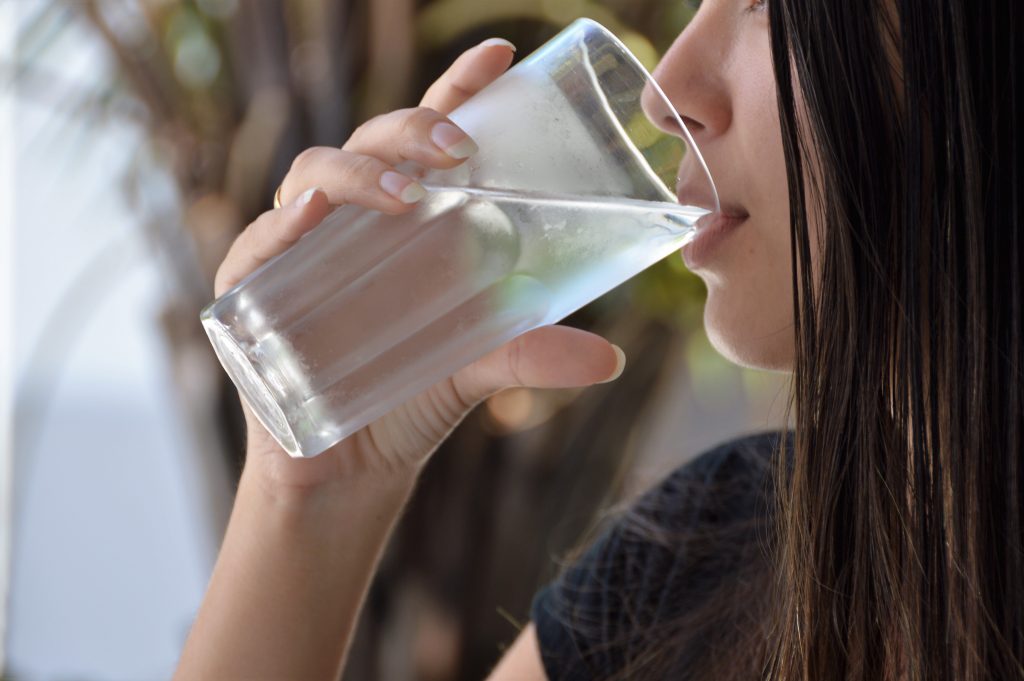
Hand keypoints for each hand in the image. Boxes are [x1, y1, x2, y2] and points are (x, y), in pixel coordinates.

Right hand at [213, 38, 625, 493]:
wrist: (351, 470)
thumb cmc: (410, 399)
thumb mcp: (479, 368)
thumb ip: (533, 356)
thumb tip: (610, 359)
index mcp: (408, 224)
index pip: (428, 140)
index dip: (456, 90)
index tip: (499, 54)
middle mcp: (354, 224)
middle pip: (373, 144)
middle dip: (413, 127)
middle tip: (461, 144)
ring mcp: (302, 251)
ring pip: (314, 175)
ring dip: (358, 172)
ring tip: (406, 195)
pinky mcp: (257, 292)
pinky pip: (258, 243)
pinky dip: (282, 224)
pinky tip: (312, 217)